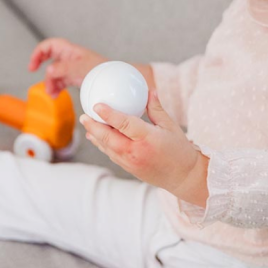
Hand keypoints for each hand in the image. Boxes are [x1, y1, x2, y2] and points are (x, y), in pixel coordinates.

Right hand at [28, 38, 106, 96]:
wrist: (115, 79)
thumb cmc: (102, 70)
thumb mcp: (82, 68)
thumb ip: (64, 68)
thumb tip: (48, 70)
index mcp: (70, 51)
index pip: (50, 46)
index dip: (39, 53)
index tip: (33, 65)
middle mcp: (69, 58)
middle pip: (49, 57)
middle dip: (41, 66)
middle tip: (33, 72)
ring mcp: (72, 68)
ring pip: (54, 73)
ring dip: (49, 82)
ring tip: (50, 93)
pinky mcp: (75, 78)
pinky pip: (61, 81)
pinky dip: (56, 88)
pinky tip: (55, 95)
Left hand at [80, 90, 208, 204]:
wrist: (184, 177)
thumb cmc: (180, 150)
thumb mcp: (171, 126)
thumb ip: (156, 109)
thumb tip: (149, 90)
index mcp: (148, 138)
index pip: (124, 124)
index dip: (109, 114)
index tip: (97, 105)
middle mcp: (136, 151)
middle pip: (109, 138)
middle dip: (94, 127)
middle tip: (84, 116)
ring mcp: (131, 162)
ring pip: (108, 148)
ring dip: (95, 136)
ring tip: (86, 125)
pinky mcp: (129, 169)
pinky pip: (112, 155)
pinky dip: (103, 145)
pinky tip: (98, 138)